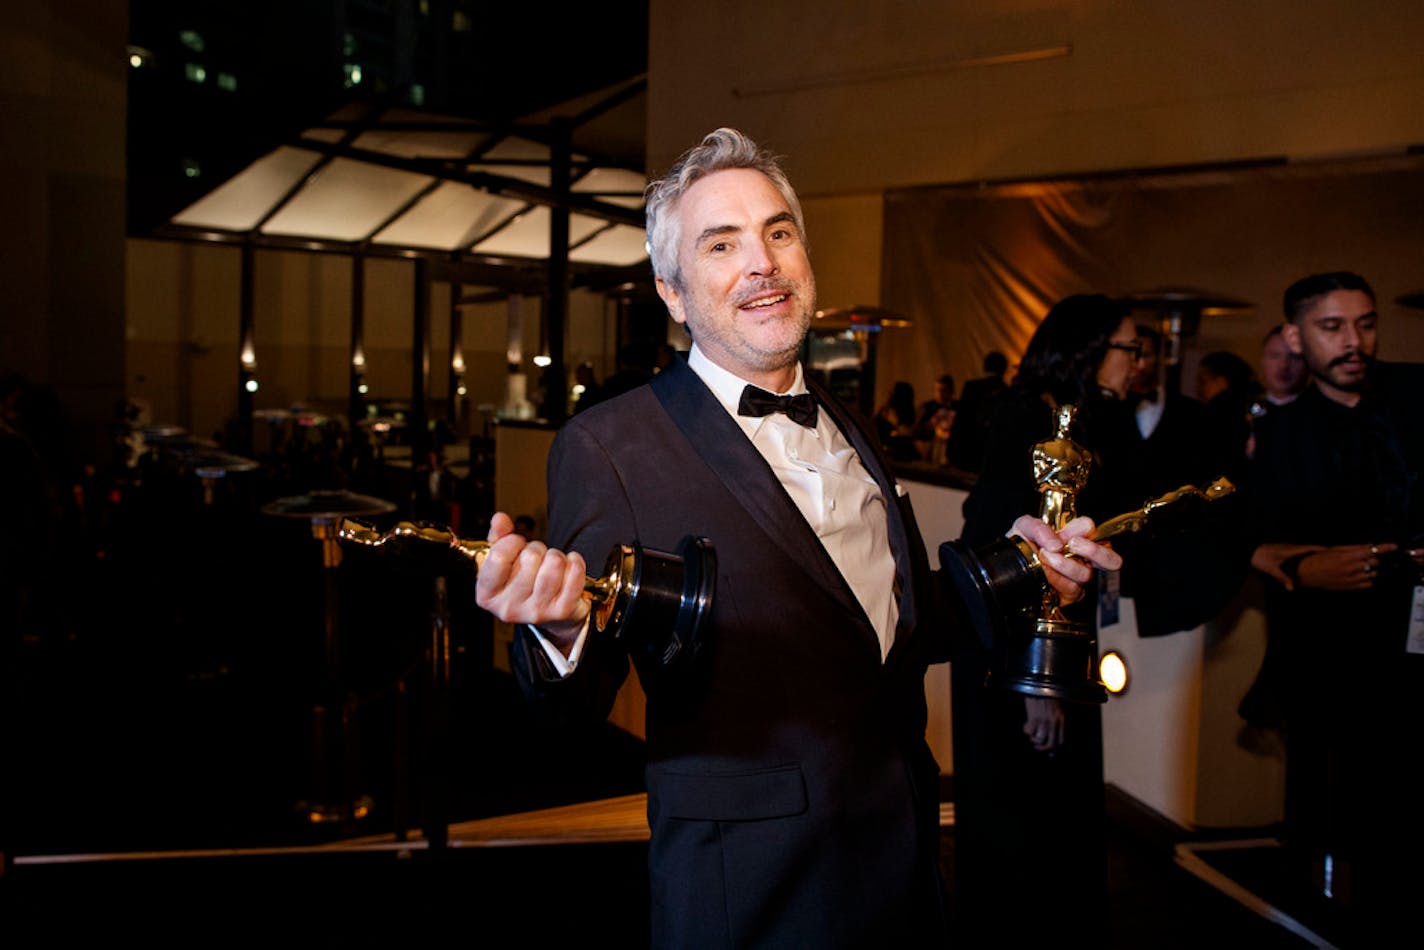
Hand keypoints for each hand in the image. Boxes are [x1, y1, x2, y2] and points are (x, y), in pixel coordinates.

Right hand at [474, 512, 590, 651]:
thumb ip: (498, 537)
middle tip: (536, 559)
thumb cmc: (523, 582)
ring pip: (553, 563)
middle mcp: (509, 608)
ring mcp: (536, 612)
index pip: (499, 556)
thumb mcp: (504, 560)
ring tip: (551, 563)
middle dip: (537, 549)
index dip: (512, 542)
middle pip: (530, 558)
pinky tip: (569, 566)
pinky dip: (575, 562)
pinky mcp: (562, 611)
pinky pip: (574, 573)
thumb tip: (499, 519)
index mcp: (487, 595)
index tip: (517, 544)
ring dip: (556, 555)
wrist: (550, 614)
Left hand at [1012, 514, 1122, 605]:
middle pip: (1112, 560)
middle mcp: (1084, 558)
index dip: (1086, 532)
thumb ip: (1039, 527)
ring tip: (1044, 557)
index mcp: (1078, 538)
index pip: (1097, 532)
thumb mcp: (1025, 528)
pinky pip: (1072, 589)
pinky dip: (1056, 580)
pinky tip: (1044, 574)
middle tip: (1072, 544)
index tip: (1071, 535)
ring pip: (1086, 574)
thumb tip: (1056, 543)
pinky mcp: (1071, 595)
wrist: (1008, 565)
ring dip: (1063, 564)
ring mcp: (1079, 578)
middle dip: (1094, 551)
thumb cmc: (1021, 545)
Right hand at [1023, 696, 1064, 751]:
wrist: (1038, 684)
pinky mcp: (1033, 717)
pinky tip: (1026, 725)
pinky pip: (1030, 731)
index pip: (1061, 742)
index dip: (1055, 749)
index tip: (1049, 751)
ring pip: (1040, 740)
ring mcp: (1043, 720)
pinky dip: (1027, 731)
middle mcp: (1054, 722)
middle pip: (1051, 744)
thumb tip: (1053, 739)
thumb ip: (1056, 723)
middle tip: (1037, 746)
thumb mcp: (1057, 709)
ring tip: (1032, 736)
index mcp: (1062, 720)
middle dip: (1043, 749)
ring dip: (1034, 740)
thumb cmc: (1047, 695)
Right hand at [1293, 542, 1397, 591]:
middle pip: (1374, 562)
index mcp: (1346, 557)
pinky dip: (1368, 579)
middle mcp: (1351, 568)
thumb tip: (1367, 545)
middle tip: (1366, 556)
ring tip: (1362, 566)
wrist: (1303, 575)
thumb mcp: (1332, 549)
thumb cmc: (1315, 560)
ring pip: (1373, 574)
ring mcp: (1351, 579)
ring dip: (1371, 569)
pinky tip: (1361, 576)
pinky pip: (1367, 584)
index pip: (1371, 551)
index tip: (1392, 547)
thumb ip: (1351, 548)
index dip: (1384, 548)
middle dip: (1373, 558)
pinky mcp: (1349, 587)